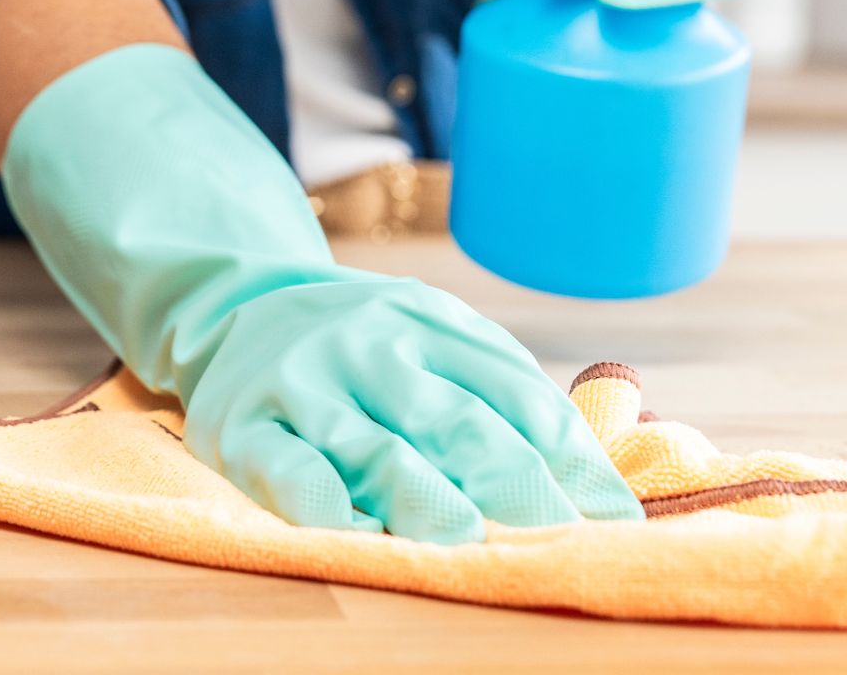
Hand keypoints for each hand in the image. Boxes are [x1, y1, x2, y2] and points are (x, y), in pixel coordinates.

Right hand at [181, 278, 643, 543]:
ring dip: (421, 494)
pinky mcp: (243, 427)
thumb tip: (593, 487)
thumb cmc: (364, 348)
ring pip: (372, 445)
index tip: (611, 518)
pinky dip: (318, 498)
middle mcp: (372, 346)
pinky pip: (285, 465)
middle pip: (454, 420)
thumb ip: (499, 395)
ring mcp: (307, 385)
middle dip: (513, 481)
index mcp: (435, 323)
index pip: (516, 395)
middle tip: (558, 535)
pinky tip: (351, 529)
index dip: (569, 458)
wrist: (234, 307)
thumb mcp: (431, 338)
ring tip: (465, 538)